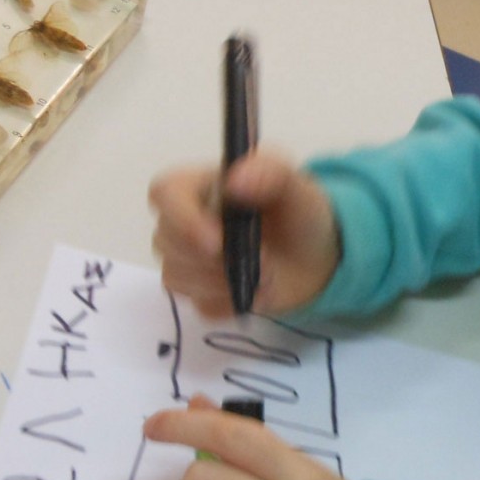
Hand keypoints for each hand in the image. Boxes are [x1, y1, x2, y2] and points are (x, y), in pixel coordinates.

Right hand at [148, 149, 340, 318]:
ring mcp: (189, 262)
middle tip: (263, 260)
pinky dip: (231, 303)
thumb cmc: (298, 212)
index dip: (182, 220)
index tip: (217, 242)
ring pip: (177, 278)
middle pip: (165, 242)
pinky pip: (201, 306)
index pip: (163, 194)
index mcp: (198, 186)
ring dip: (224, 283)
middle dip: (212, 259)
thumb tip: (233, 182)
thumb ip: (269, 173)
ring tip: (266, 275)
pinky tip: (256, 293)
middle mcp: (183, 223)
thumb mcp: (295, 183)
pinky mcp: (203, 294)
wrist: (316, 255)